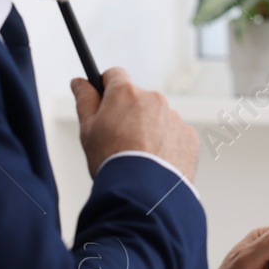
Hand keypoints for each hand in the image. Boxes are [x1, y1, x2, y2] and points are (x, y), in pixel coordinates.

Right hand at [72, 67, 197, 181]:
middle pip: (138, 99)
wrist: (143, 193)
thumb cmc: (111, 161)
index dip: (107, 87)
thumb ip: (85, 101)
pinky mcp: (189, 136)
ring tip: (139, 158)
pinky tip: (156, 164)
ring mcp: (174, 117)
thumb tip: (79, 81)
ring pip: (158, 118)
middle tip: (119, 140)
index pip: (115, 75)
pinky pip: (174, 135)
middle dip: (130, 113)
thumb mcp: (88, 130)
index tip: (104, 100)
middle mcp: (154, 99)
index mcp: (126, 93)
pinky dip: (166, 145)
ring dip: (149, 130)